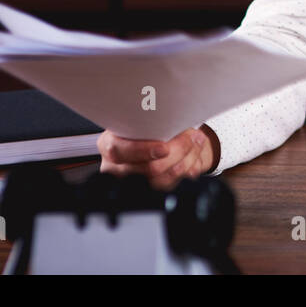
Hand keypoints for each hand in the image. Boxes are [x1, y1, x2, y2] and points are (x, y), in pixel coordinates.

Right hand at [96, 125, 217, 188]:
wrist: (155, 135)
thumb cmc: (146, 123)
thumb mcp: (144, 115)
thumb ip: (155, 117)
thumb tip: (176, 120)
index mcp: (109, 144)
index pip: (118, 150)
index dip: (142, 150)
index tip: (164, 148)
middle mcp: (116, 166)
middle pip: (148, 168)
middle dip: (177, 151)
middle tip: (192, 137)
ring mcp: (131, 181)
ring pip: (162, 180)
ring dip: (186, 160)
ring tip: (196, 142)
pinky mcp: (147, 190)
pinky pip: (169, 187)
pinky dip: (186, 171)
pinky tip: (193, 158)